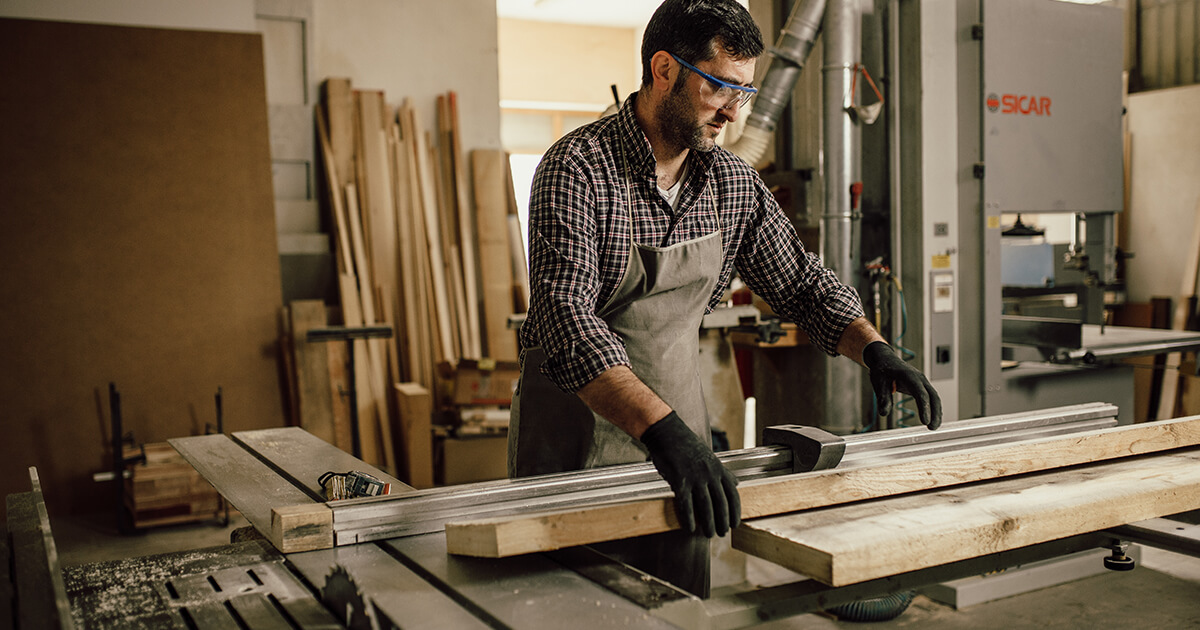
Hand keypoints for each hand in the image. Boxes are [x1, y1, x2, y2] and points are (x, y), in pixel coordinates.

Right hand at [640, 412, 740, 536]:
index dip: (735, 511)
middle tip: (722, 533)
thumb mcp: (710, 456)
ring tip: (709, 534)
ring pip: (705, 506)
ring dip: (708, 523)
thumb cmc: (687, 444)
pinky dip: (689, 518)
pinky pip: (686, 504)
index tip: (735, 523)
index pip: (733, 494)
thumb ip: (723, 471)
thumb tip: (736, 482)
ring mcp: (695, 478)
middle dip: (723, 521)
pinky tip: (690, 528)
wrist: (668, 433)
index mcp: (718, 469)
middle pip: (721, 503)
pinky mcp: (679, 481)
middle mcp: (710, 474)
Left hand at [862, 341, 942, 429]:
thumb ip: (882, 397)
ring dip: (936, 412)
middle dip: (935, 412)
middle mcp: (919, 378)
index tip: (925, 422)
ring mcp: (922, 381)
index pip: (920, 393)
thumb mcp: (878, 382)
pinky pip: (931, 397)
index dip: (924, 408)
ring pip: (934, 397)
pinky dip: (933, 408)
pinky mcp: (922, 386)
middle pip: (933, 396)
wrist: (885, 359)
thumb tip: (884, 413)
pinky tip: (933, 419)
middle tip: (932, 428)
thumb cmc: (882, 370)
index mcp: (908, 375)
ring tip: (933, 427)